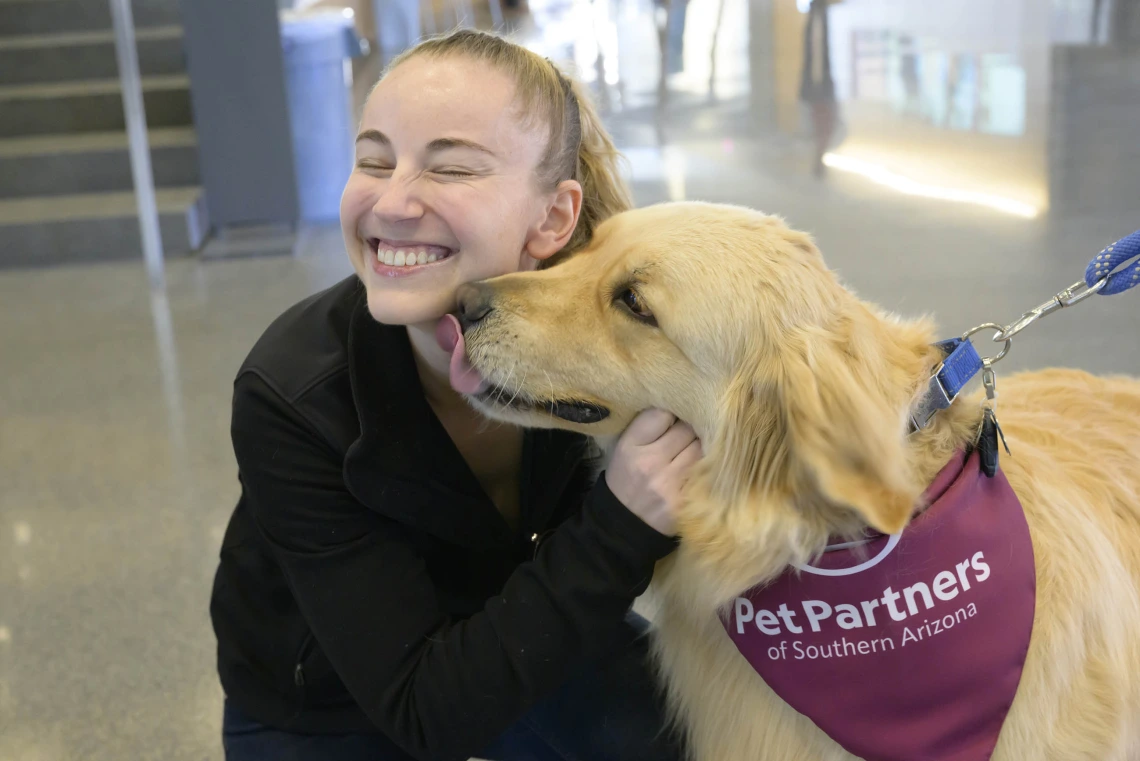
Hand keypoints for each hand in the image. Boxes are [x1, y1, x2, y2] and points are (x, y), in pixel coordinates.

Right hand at [605, 409, 701, 535]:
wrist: (624, 523)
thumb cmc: (627, 477)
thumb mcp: (625, 447)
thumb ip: (647, 425)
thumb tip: (680, 404)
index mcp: (631, 445)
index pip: (662, 413)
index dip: (673, 411)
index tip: (676, 414)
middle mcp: (650, 462)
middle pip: (687, 428)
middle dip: (692, 425)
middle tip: (692, 428)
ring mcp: (670, 483)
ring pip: (701, 448)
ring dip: (703, 444)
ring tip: (699, 445)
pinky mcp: (685, 499)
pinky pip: (707, 472)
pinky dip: (708, 465)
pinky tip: (705, 464)